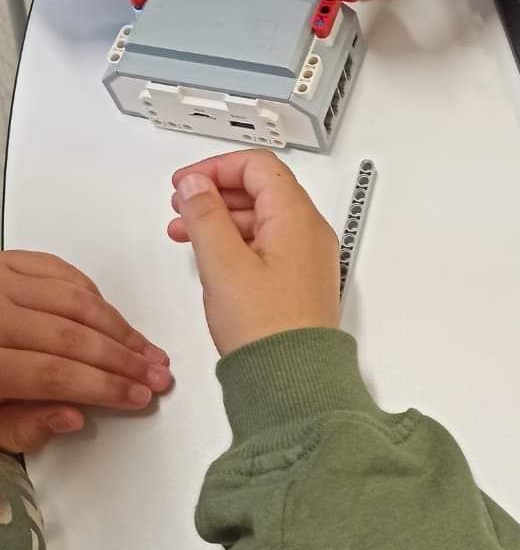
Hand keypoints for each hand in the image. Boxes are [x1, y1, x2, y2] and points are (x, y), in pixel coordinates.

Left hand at [0, 252, 171, 453]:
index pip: (54, 374)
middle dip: (123, 360)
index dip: (104, 388)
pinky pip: (60, 271)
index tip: (137, 398)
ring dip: (119, 327)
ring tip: (146, 349)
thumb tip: (72, 417)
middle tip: (156, 376)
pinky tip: (111, 316)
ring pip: (75, 300)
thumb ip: (19, 425)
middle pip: (72, 336)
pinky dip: (92, 294)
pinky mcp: (4, 260)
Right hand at [168, 151, 339, 357]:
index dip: (217, 167)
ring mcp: (306, 259)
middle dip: (216, 192)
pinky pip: (265, 246)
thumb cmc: (266, 329)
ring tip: (184, 232)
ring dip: (220, 219)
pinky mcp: (297, 282)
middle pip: (261, 190)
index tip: (185, 182)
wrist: (293, 382)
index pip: (259, 167)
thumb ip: (206, 216)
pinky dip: (234, 243)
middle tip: (180, 203)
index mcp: (297, 219)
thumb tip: (196, 183)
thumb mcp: (223, 264)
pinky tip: (209, 257)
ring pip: (260, 220)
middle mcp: (309, 234)